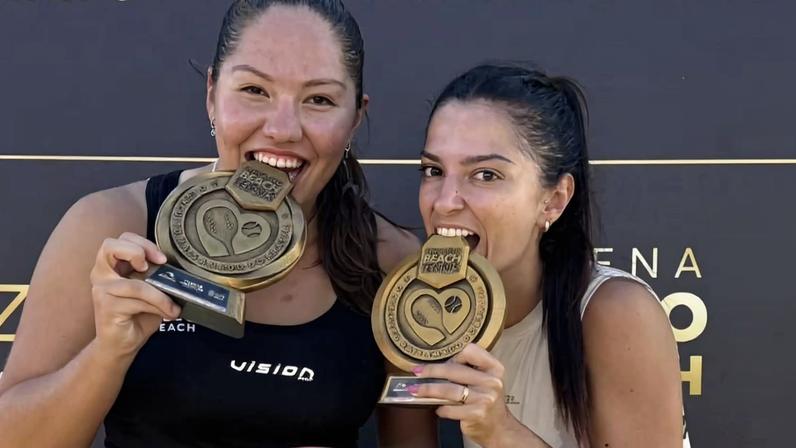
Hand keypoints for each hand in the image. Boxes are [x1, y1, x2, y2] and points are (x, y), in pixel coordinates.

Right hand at [89, 232, 179, 356]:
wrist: (122, 344)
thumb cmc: (137, 315)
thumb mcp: (149, 289)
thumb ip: (155, 274)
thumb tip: (177, 268)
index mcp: (111, 265)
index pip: (121, 239)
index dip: (143, 243)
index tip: (162, 258)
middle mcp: (101, 274)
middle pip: (109, 246)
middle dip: (137, 250)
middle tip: (158, 264)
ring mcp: (101, 290)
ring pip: (135, 283)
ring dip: (161, 295)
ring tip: (173, 306)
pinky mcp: (107, 307)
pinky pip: (138, 301)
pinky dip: (158, 306)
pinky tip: (168, 314)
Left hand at [410, 344, 515, 446]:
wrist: (499, 428)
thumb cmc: (486, 400)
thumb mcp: (485, 380)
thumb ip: (468, 369)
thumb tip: (436, 362)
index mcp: (494, 368)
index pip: (470, 351)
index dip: (453, 353)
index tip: (440, 358)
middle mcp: (492, 381)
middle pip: (454, 369)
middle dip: (431, 370)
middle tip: (417, 371)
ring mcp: (485, 398)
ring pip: (449, 389)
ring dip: (428, 389)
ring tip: (415, 390)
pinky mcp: (477, 414)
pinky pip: (451, 408)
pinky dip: (441, 409)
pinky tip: (437, 409)